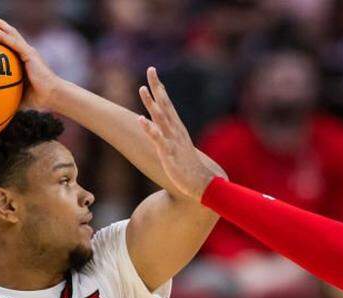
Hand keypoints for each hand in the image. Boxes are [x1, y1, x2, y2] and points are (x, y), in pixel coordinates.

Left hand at [0, 12, 62, 109]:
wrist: (52, 96)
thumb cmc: (39, 98)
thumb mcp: (19, 95)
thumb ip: (8, 96)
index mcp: (24, 59)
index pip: (10, 42)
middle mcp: (26, 52)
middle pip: (10, 33)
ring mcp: (28, 52)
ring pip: (11, 33)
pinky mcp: (30, 54)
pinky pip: (14, 43)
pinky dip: (3, 36)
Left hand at [137, 67, 217, 200]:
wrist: (202, 183)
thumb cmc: (189, 166)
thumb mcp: (179, 147)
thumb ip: (171, 137)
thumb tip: (164, 132)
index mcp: (177, 128)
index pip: (168, 103)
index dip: (160, 88)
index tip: (153, 72)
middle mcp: (175, 130)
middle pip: (165, 104)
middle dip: (157, 87)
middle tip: (151, 70)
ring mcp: (172, 140)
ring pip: (160, 118)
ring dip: (151, 103)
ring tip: (142, 89)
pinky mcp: (168, 153)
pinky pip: (157, 139)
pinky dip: (149, 128)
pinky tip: (140, 119)